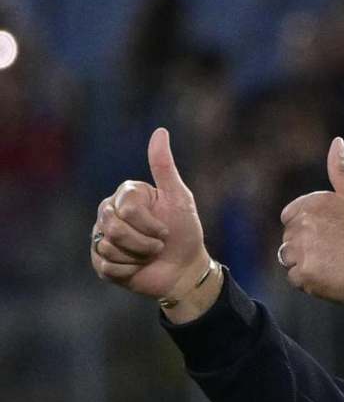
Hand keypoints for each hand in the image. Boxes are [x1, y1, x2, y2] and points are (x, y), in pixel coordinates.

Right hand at [90, 128, 208, 300]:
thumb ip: (164, 167)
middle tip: (158, 246)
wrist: (184, 270)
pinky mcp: (100, 261)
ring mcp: (101, 236)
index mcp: (126, 195)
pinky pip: (106, 265)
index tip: (165, 230)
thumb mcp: (180, 199)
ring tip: (148, 256)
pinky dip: (128, 270)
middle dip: (144, 243)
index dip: (150, 225)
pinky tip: (136, 268)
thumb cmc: (184, 232)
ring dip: (137, 257)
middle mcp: (108, 212)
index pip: (127, 208)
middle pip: (113, 227)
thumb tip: (160, 131)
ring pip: (108, 247)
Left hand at [279, 138, 343, 317]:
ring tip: (333, 267)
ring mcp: (301, 249)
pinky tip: (331, 279)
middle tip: (337, 254)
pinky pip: (295, 278)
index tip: (331, 237)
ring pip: (288, 258)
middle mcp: (303, 223)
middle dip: (306, 246)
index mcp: (314, 202)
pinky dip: (309, 282)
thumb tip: (336, 141)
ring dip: (305, 264)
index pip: (290, 216)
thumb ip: (341, 170)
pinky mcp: (302, 273)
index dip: (309, 228)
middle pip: (289, 238)